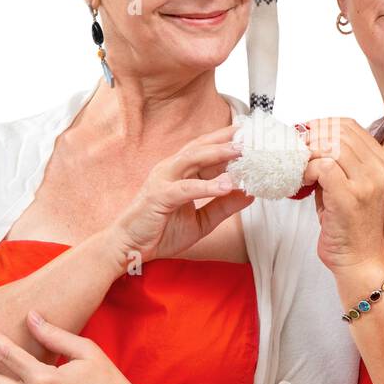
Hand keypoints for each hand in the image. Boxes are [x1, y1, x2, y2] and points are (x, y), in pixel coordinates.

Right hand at [106, 123, 254, 262]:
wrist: (130, 248)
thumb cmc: (160, 231)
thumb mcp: (201, 221)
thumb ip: (223, 207)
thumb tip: (249, 194)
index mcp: (180, 172)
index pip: (206, 149)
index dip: (228, 141)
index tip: (252, 136)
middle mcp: (171, 169)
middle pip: (201, 146)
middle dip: (226, 139)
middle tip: (251, 135)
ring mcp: (163, 180)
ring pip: (192, 159)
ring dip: (218, 154)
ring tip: (240, 152)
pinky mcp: (159, 196)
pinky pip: (185, 188)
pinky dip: (206, 186)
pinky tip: (225, 186)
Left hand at [299, 117, 383, 272]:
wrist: (359, 261)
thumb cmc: (349, 226)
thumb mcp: (347, 186)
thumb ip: (335, 162)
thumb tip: (307, 140)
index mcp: (381, 163)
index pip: (349, 126)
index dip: (322, 125)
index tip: (305, 135)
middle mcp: (379, 169)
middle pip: (339, 132)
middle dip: (311, 137)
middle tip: (296, 151)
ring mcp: (366, 183)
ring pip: (331, 146)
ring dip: (308, 154)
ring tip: (300, 168)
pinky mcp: (350, 197)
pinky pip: (324, 166)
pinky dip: (308, 170)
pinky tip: (304, 183)